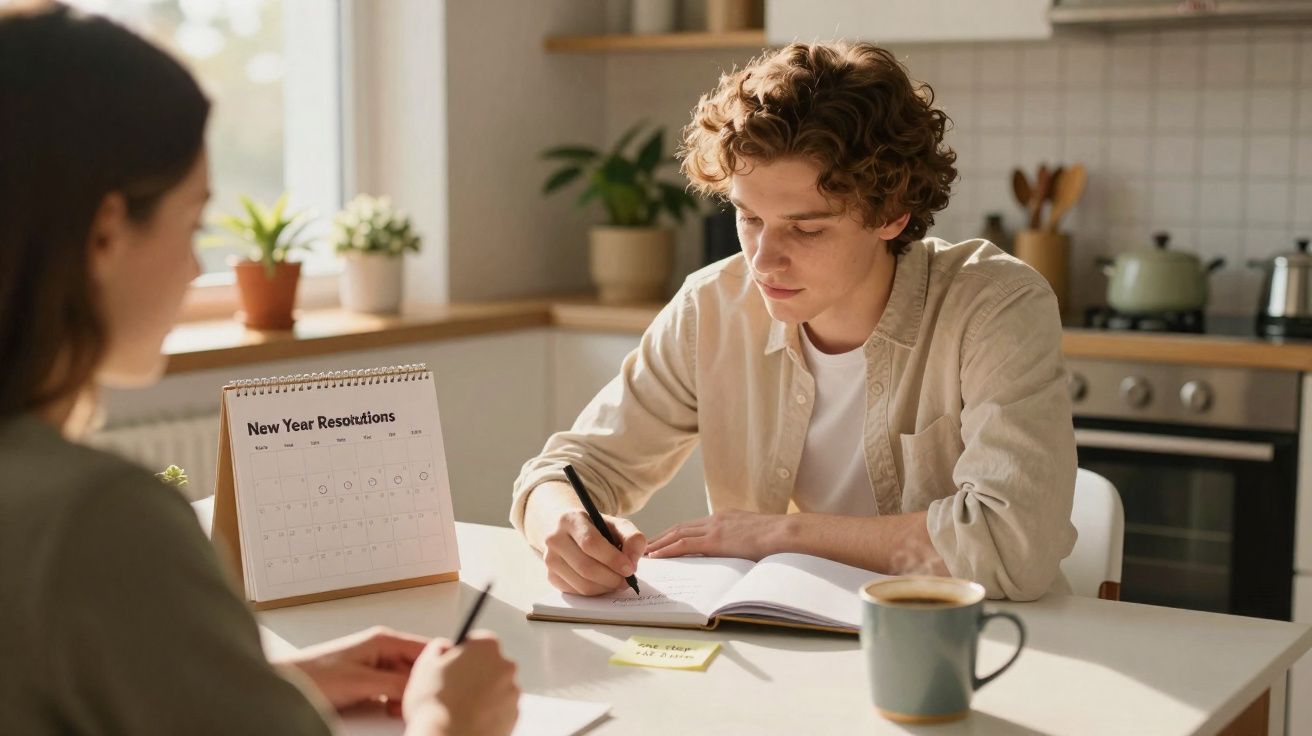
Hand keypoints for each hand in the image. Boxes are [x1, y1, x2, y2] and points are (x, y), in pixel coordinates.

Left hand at [276, 626, 426, 711]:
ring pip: (405, 679)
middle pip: (417, 666)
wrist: (288, 684)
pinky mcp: (366, 678)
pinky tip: (387, 708)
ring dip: (405, 694)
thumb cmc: (315, 675)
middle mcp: (382, 648)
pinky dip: (393, 699)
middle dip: (419, 685)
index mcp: (384, 640)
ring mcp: (374, 663)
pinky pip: (391, 687)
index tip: (445, 682)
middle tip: (415, 702)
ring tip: (397, 707)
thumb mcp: (363, 682)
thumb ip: (396, 684)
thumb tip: (423, 687)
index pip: (425, 648)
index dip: (438, 665)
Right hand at [402, 631, 518, 735]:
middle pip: (489, 664)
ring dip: (483, 693)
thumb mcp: (425, 666)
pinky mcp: (515, 715)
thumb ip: (437, 647)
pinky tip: (471, 718)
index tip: (452, 667)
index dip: (461, 654)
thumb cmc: (436, 703)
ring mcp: (513, 691)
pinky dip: (489, 711)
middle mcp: (505, 665)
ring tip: (460, 708)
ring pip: (496, 687)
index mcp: (486, 647)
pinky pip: (501, 707)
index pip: (476, 641)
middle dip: (475, 673)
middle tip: (454, 689)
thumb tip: (444, 647)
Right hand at [543, 509, 645, 595]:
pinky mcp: (551, 576)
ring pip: (582, 584)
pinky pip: (576, 592)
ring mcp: (549, 559)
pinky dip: (595, 592)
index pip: (590, 543)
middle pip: (586, 567)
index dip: (612, 559)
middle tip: (627, 580)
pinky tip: (603, 583)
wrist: (570, 531)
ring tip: (618, 581)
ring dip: (605, 587)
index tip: (629, 569)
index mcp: (570, 519)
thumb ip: (632, 538)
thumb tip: (632, 562)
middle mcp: (554, 539)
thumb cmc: (596, 528)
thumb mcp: (616, 525)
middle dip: (612, 578)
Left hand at [646, 509, 786, 560]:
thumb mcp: (754, 534)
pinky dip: (668, 549)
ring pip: (677, 535)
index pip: (693, 525)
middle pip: (681, 527)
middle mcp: (716, 519)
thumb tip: (737, 552)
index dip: (676, 533)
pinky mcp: (715, 540)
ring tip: (644, 553)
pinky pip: (684, 545)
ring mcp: (714, 528)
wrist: (785, 533)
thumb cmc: (777, 538)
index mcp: (725, 517)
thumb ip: (740, 540)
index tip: (664, 540)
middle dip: (662, 537)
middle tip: (645, 546)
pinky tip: (657, 556)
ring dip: (659, 544)